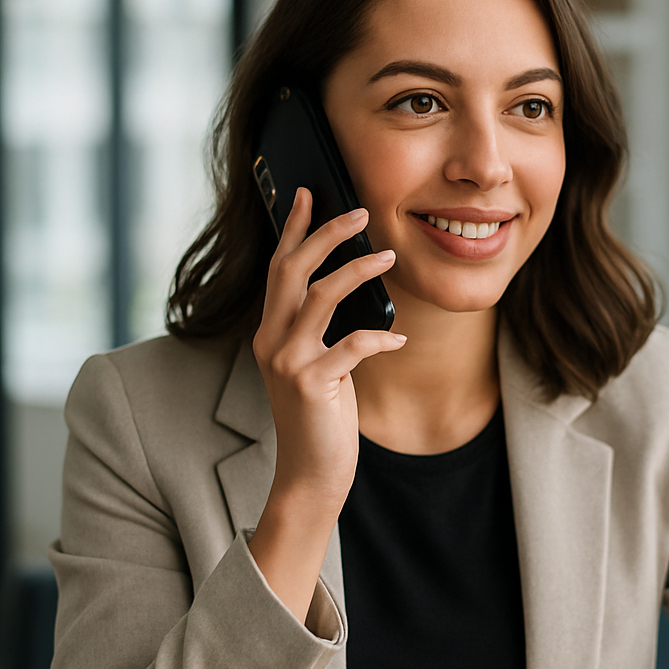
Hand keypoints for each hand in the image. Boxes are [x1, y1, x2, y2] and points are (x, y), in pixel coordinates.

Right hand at [250, 188, 404, 619]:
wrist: (310, 474)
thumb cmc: (321, 418)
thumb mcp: (318, 365)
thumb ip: (322, 330)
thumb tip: (353, 288)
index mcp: (270, 332)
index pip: (279, 268)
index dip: (294, 229)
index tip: (308, 193)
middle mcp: (270, 340)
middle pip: (293, 269)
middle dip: (325, 233)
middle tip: (359, 211)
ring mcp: (287, 361)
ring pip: (320, 295)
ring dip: (357, 270)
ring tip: (389, 255)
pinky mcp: (311, 384)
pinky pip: (351, 345)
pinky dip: (379, 338)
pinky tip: (398, 340)